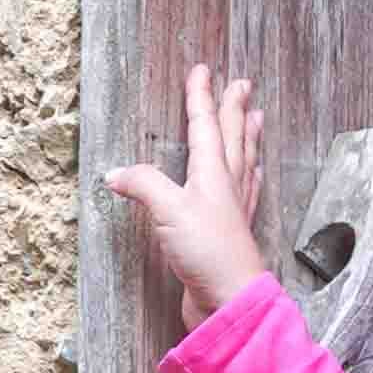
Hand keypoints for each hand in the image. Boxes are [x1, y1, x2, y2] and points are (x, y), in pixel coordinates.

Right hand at [103, 54, 274, 313]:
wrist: (229, 301)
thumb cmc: (206, 253)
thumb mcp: (167, 212)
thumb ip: (143, 186)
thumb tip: (116, 173)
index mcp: (212, 174)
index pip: (205, 126)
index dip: (201, 98)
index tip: (202, 71)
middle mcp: (227, 186)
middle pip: (232, 138)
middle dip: (234, 109)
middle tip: (241, 84)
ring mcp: (234, 209)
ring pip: (244, 161)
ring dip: (247, 136)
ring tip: (255, 117)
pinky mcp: (232, 233)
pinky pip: (246, 192)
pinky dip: (249, 176)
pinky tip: (253, 175)